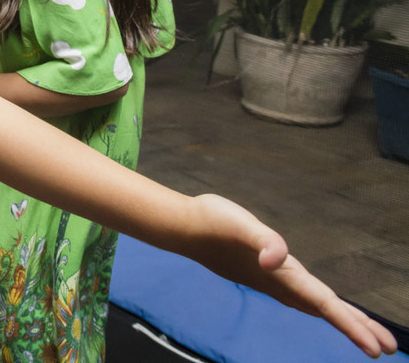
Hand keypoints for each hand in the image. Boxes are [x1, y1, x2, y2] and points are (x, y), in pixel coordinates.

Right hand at [186, 194, 396, 357]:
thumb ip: (261, 239)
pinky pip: (302, 296)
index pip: (324, 304)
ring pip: (314, 306)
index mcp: (281, 274)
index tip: (377, 348)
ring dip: (342, 320)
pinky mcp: (265, 273)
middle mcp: (279, 282)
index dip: (351, 325)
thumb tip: (276, 259)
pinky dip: (320, 306)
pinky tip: (321, 307)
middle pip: (324, 310)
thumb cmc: (213, 221)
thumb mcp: (239, 223)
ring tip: (368, 334)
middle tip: (388, 349)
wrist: (184, 226)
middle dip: (356, 328)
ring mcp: (272, 280)